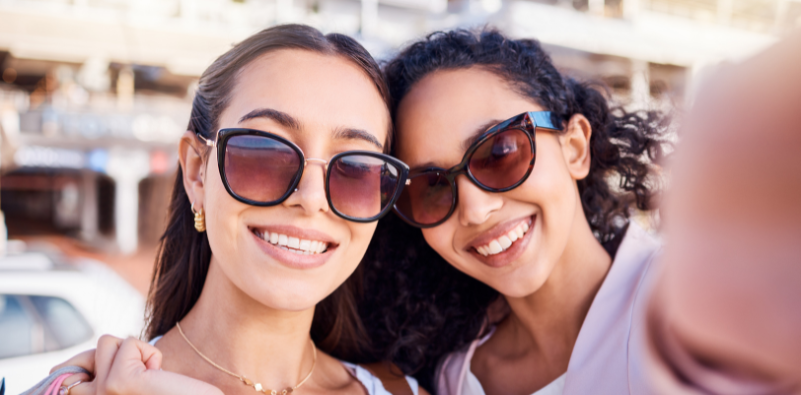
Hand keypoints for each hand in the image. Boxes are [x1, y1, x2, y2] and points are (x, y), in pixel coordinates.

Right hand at [51, 335, 222, 394]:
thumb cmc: (171, 392)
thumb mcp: (129, 381)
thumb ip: (103, 370)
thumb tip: (68, 360)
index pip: (69, 372)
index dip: (90, 362)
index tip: (123, 374)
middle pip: (93, 350)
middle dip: (123, 353)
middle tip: (147, 378)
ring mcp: (101, 394)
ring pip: (109, 341)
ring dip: (137, 352)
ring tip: (153, 377)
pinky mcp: (118, 382)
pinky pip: (128, 342)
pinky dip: (149, 353)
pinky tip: (159, 376)